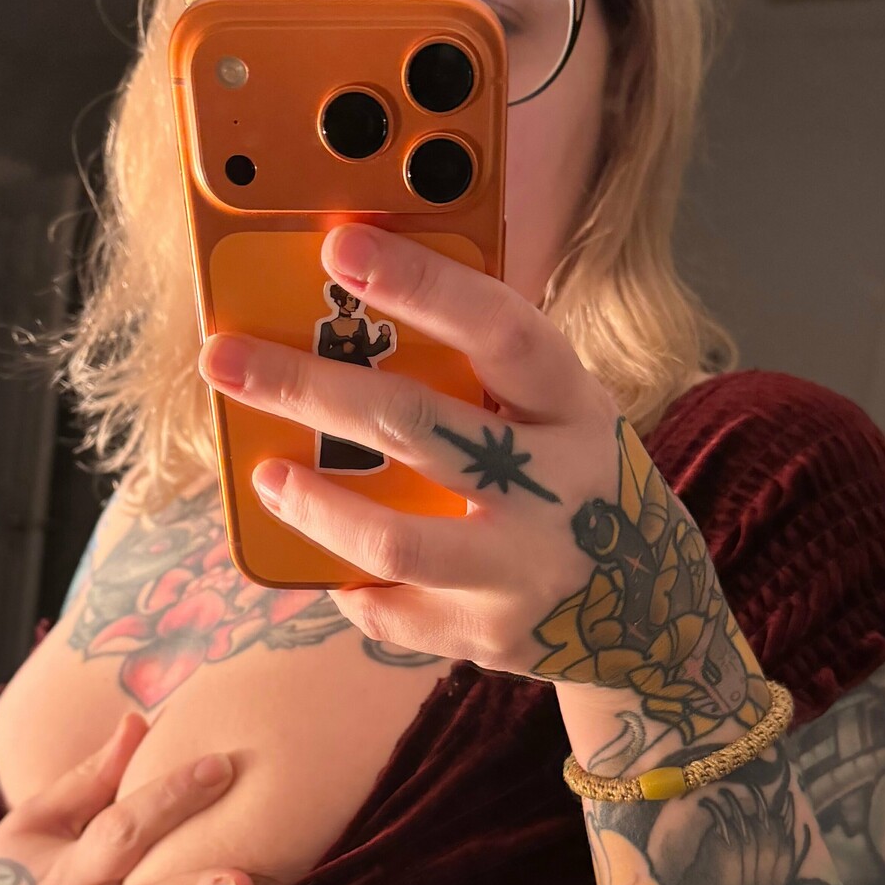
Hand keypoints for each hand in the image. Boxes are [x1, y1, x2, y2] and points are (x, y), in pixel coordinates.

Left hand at [198, 224, 763, 745]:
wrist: (657, 618)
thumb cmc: (579, 487)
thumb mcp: (564, 419)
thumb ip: (489, 379)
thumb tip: (350, 318)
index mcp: (576, 408)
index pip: (501, 329)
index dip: (421, 283)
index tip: (338, 247)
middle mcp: (561, 489)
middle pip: (419, 426)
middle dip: (311, 387)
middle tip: (227, 359)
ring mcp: (528, 571)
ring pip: (398, 540)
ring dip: (316, 505)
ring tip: (267, 477)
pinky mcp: (495, 637)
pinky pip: (394, 611)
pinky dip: (350, 584)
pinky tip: (328, 565)